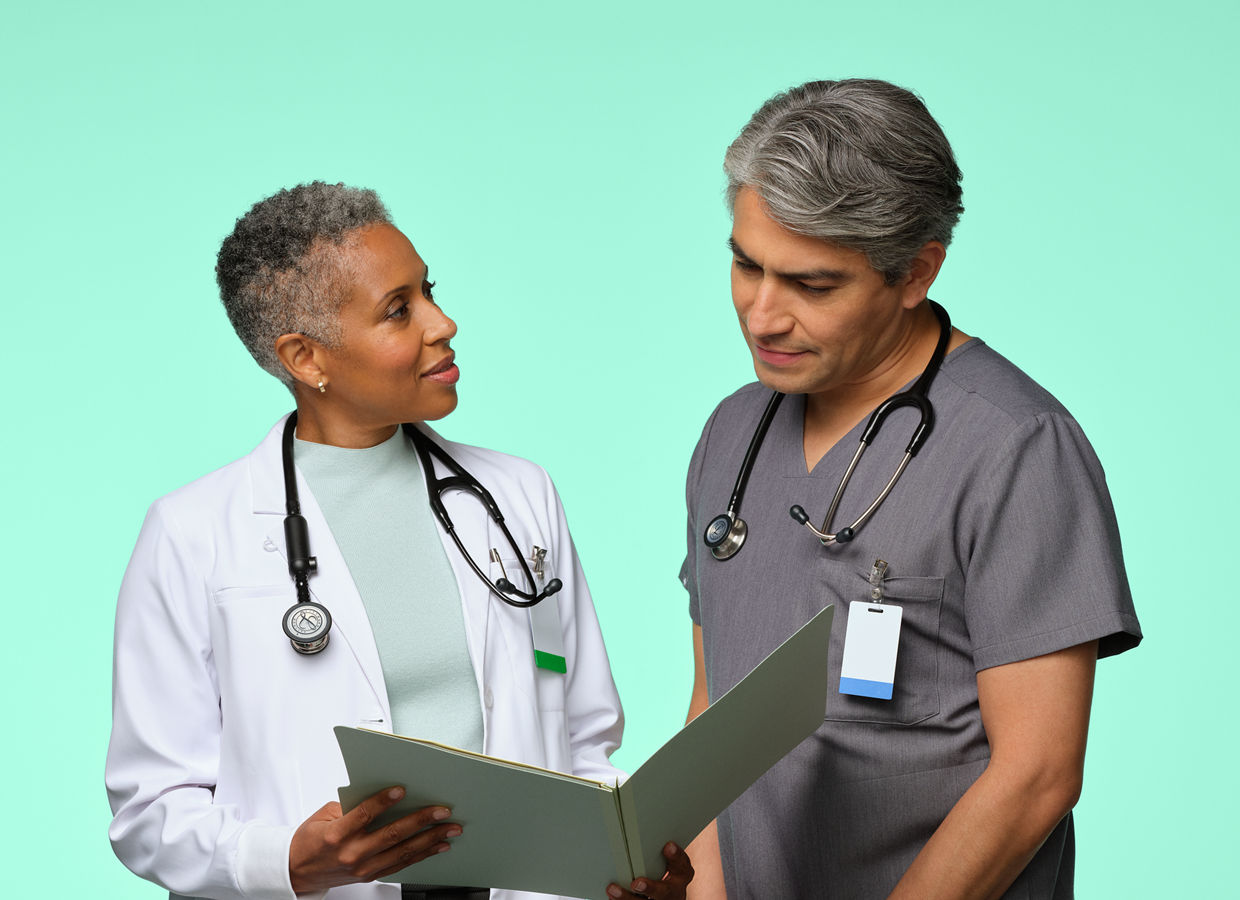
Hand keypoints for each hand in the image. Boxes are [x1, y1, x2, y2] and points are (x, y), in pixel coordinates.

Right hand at [288, 786, 461, 893]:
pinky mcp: (370, 875)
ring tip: (450, 829)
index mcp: (337, 834)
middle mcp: (351, 853)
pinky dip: (422, 855)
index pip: (364, 815)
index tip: (402, 789)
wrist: (297, 871)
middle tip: (442, 810)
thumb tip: (382, 794)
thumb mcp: (323, 815)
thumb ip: (351, 805)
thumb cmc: (310, 839)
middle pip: (392, 834)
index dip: (384, 801)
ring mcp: (363, 868)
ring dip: (430, 839)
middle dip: (421, 821)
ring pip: (402, 852)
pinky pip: (401, 864)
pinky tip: (437, 846)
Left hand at [607, 842, 693, 899]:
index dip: (676, 856)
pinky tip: (611, 894)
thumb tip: (642, 825)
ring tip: (612, 889)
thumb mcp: (670, 861)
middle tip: (637, 883)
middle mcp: (673, 892)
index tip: (668, 846)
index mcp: (681, 875)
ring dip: (627, 898)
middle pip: (664, 892)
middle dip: (651, 888)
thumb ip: (660, 850)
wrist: (669, 898)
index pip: (683, 866)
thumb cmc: (666, 870)